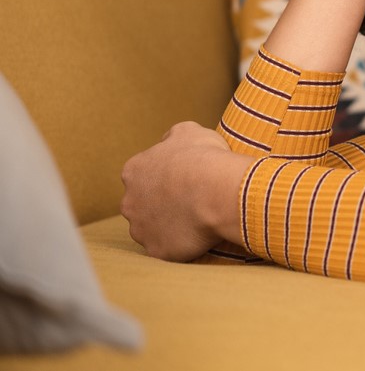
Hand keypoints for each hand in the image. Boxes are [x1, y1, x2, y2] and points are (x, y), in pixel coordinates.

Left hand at [121, 122, 253, 261]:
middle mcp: (129, 201)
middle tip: (190, 202)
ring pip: (152, 230)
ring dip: (169, 226)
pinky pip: (167, 249)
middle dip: (161, 205)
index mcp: (134, 171)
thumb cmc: (205, 158)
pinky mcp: (156, 250)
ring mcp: (140, 228)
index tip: (184, 180)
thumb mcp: (190, 132)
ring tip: (196, 221)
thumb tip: (168, 141)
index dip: (165, 178)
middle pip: (142, 205)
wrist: (216, 192)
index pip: (142, 176)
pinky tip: (198, 236)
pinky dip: (180, 244)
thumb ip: (172, 137)